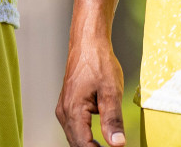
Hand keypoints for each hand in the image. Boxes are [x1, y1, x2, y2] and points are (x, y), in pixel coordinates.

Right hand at [57, 29, 126, 146]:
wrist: (88, 43)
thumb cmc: (98, 62)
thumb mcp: (111, 91)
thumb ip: (113, 120)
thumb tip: (117, 144)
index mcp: (73, 111)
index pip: (84, 145)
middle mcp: (64, 112)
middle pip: (76, 144)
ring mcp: (63, 109)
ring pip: (73, 137)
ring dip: (87, 145)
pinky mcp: (67, 105)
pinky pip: (73, 128)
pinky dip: (84, 136)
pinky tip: (96, 138)